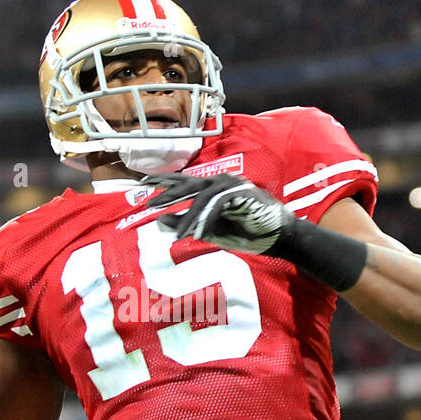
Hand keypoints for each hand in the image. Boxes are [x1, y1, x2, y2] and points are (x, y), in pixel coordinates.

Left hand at [144, 173, 290, 253]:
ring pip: (201, 196)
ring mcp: (231, 185)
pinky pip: (217, 204)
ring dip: (189, 218)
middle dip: (167, 194)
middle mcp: (219, 182)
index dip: (163, 181)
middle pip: (187, 184)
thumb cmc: (244, 234)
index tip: (143, 183)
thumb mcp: (208, 232)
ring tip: (178, 236)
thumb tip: (159, 220)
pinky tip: (200, 235)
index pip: (183, 182)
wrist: (277, 238)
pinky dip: (207, 220)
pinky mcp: (241, 193)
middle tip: (149, 204)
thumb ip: (185, 224)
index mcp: (211, 189)